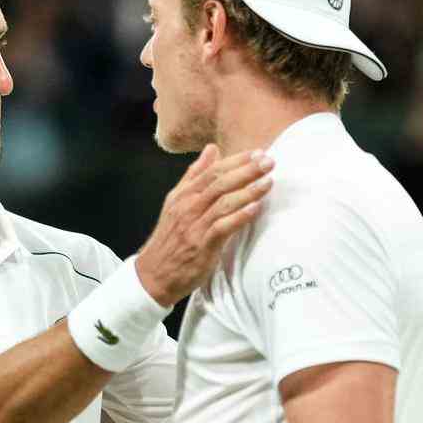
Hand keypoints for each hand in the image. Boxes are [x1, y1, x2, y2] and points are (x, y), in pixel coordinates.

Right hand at [136, 145, 272, 305]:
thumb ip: (195, 175)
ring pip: (224, 202)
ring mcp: (195, 225)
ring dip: (248, 191)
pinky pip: (223, 227)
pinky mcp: (202, 245)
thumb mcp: (177, 201)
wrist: (154, 273)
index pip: (212, 171)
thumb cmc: (171, 238)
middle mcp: (188, 206)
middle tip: (269, 162)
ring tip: (268, 182)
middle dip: (246, 170)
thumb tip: (212, 149)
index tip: (257, 153)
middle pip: (220, 182)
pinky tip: (256, 208)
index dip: (236, 160)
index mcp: (184, 194)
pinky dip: (240, 216)